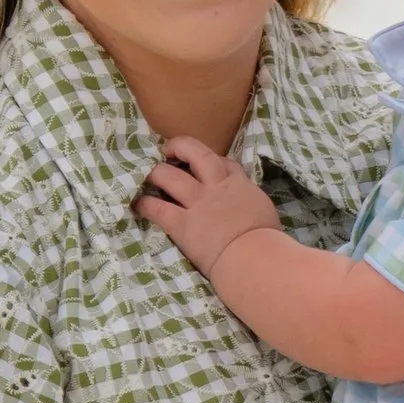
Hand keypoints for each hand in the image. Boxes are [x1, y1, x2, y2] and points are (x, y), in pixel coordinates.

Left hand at [136, 136, 279, 282]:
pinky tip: (138, 204)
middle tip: (167, 150)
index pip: (226, 164)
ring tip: (146, 173)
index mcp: (239, 185)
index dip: (213, 159)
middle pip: (196, 154)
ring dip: (155, 173)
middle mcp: (216, 187)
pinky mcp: (182, 224)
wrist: (253, 255)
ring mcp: (197, 203)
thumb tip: (251, 212)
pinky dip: (146, 205)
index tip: (203, 163)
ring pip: (170, 177)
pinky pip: (158, 209)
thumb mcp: (265, 211)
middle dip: (180, 147)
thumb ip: (251, 205)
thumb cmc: (266, 239)